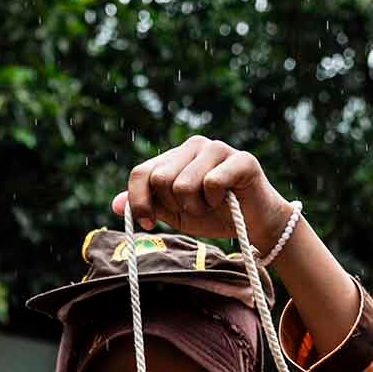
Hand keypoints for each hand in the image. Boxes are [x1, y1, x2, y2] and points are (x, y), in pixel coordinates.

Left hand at [113, 136, 295, 247]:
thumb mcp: (174, 213)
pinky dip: (216, 200)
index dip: (140, 202)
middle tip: (195, 208)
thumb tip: (116, 204)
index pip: (141, 172)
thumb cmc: (215, 216)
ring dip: (196, 206)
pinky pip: (212, 183)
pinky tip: (228, 199)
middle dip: (174, 205)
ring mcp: (218, 149)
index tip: (149, 224)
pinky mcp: (242, 159)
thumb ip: (148, 205)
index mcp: (175, 156)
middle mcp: (195, 145)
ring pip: (184, 184)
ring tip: (213, 204)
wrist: (256, 226)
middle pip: (160, 179)